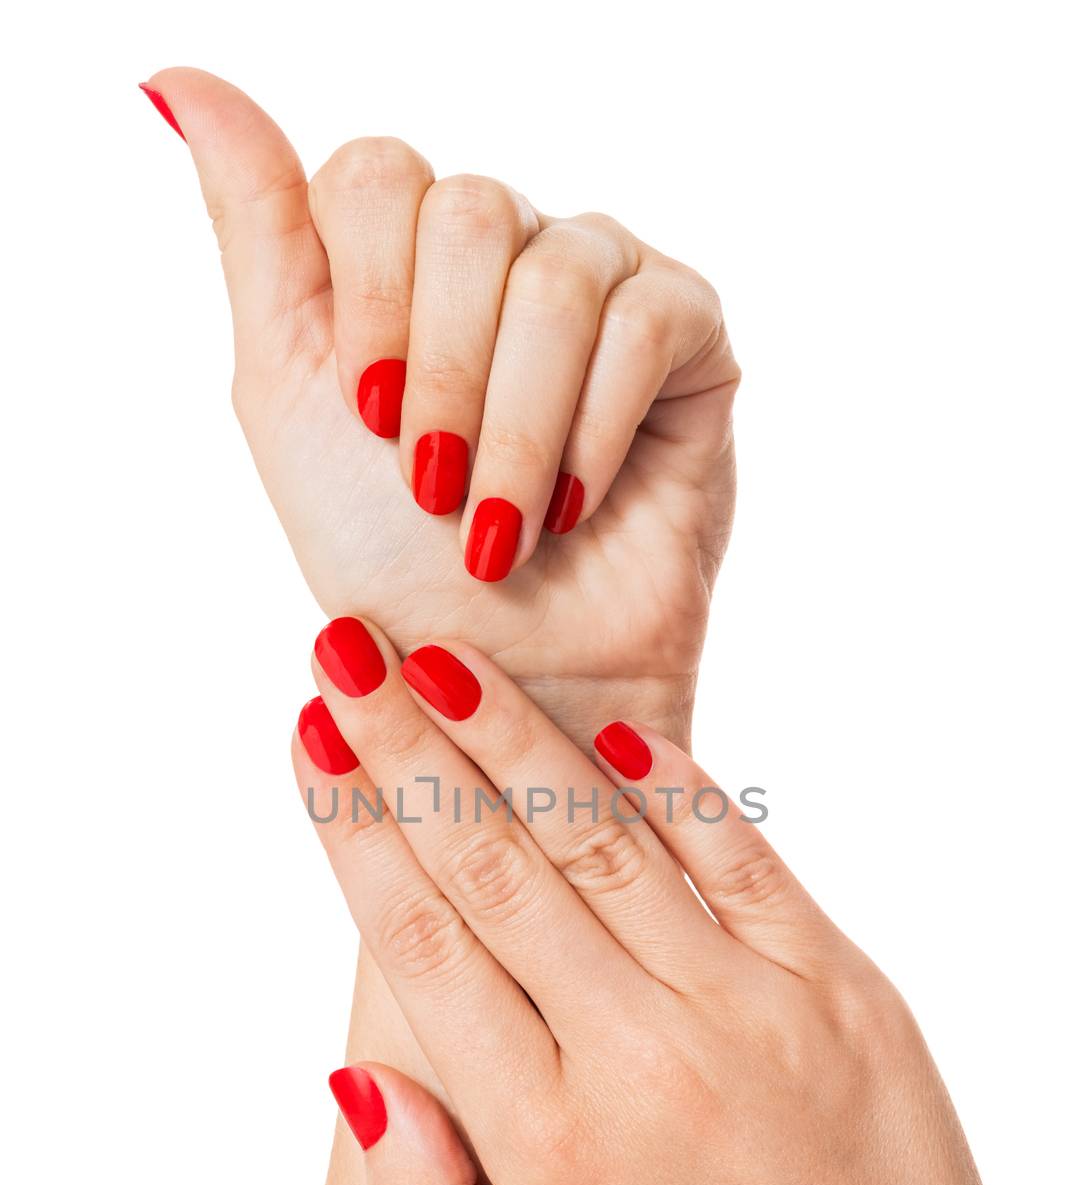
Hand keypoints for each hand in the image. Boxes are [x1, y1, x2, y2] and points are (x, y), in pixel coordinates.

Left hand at [140, 68, 738, 742]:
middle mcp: (503, 255)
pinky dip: (593, 426)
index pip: (379, 176)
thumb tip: (178, 80)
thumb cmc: (388, 557)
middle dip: (443, 375)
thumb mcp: (288, 393)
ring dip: (514, 424)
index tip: (369, 418)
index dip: (370, 297)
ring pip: (558, 273)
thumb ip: (254, 233)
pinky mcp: (690, 338)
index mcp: (403, 259)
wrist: (499, 681)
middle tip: (434, 488)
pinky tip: (574, 502)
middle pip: (470, 213)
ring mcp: (602, 286)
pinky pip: (647, 320)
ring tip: (500, 529)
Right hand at [291, 619, 1066, 1184]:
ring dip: (513, 738)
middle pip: (496, 865)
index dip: (355, 830)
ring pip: (604, 840)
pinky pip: (742, 857)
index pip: (425, 947)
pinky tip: (612, 729)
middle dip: (406, 746)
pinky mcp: (838, 987)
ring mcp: (752, 1008)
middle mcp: (645, 1056)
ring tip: (440, 659)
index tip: (308, 738)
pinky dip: (675, 788)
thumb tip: (360, 1079)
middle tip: (344, 649)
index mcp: (554, 1146)